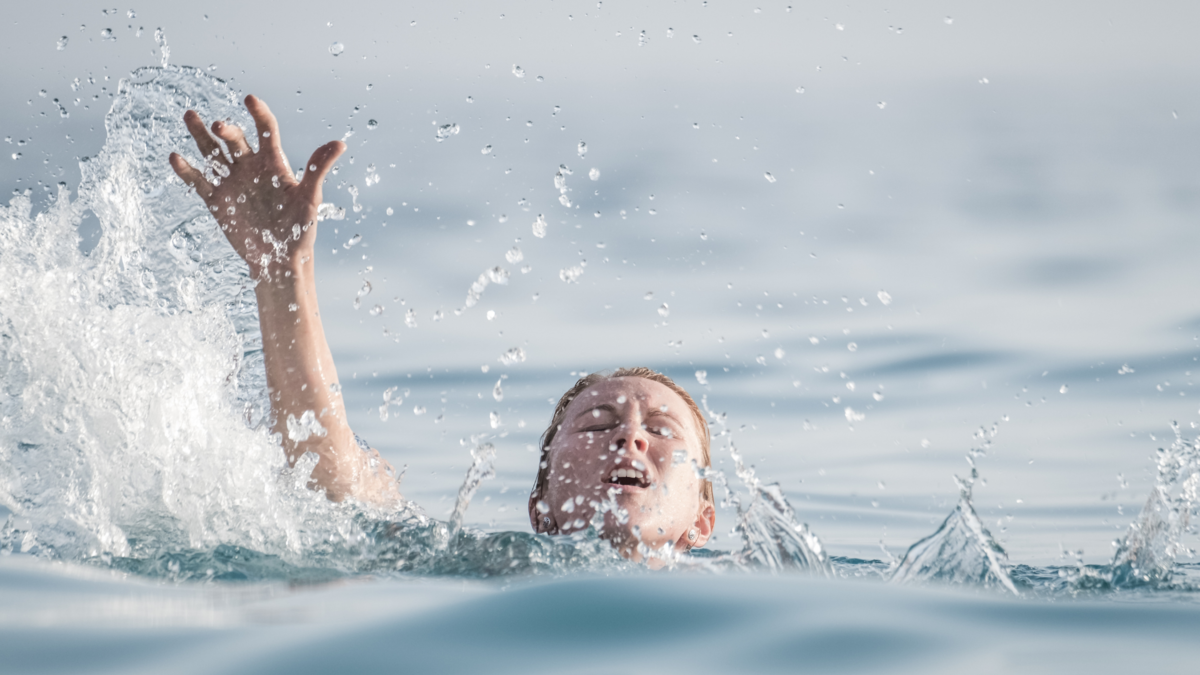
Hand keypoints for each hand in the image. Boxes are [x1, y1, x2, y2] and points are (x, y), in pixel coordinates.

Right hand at [169, 95, 344, 278]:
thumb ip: (318, 170)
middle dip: (227, 130)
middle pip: (234, 139)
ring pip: (212, 152)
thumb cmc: (300, 229)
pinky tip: (175, 157)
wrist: (280, 259)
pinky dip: (187, 170)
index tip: (250, 99)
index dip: (258, 113)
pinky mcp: (216, 201)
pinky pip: (198, 182)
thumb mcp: (310, 199)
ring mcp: (231, 182)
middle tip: (220, 126)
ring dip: (200, 135)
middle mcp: (250, 167)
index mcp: (273, 163)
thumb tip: (339, 143)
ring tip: (190, 116)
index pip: (266, 130)